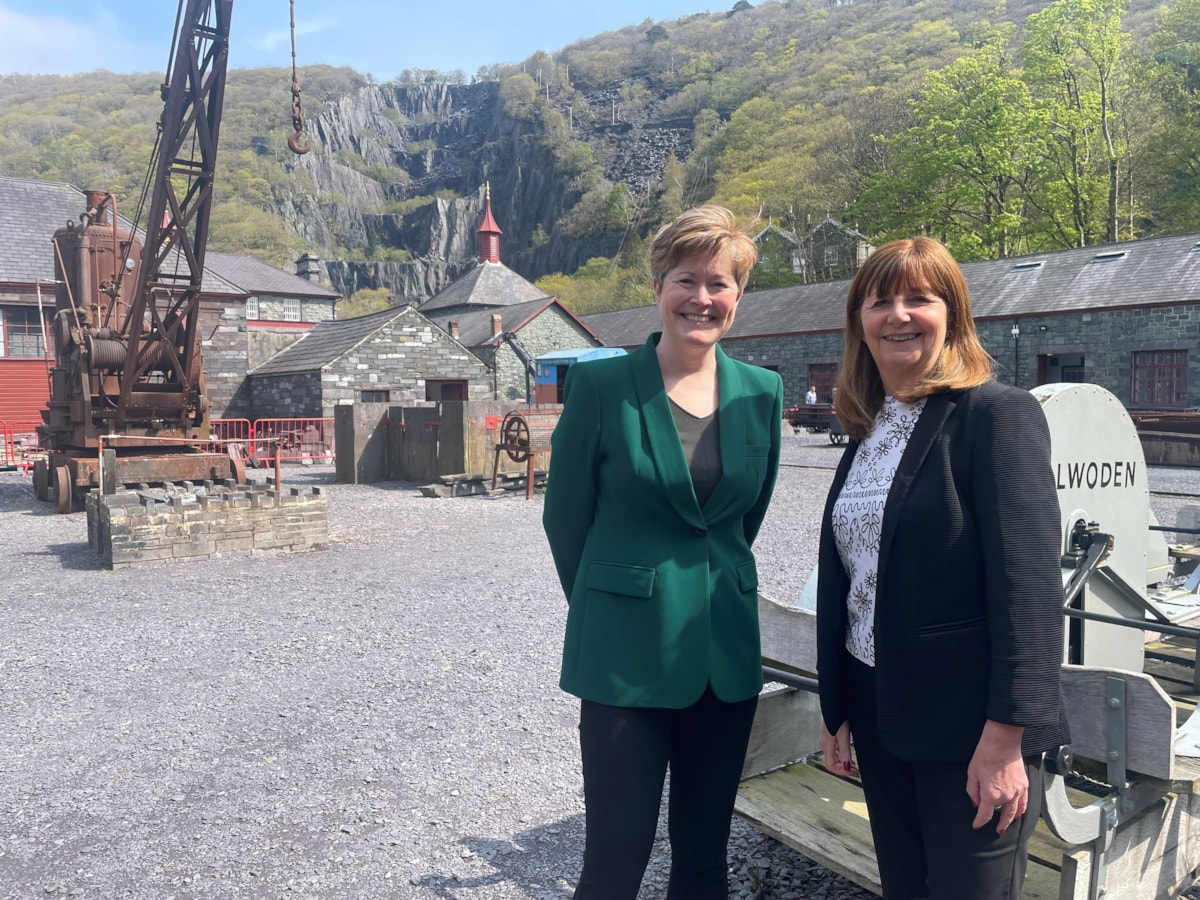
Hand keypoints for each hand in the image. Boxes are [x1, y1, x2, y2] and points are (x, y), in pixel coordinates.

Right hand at [819, 720, 857, 775]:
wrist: (835, 703)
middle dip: (844, 769)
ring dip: (844, 763)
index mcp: (827, 745)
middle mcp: (825, 743)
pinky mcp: (830, 735)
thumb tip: (846, 767)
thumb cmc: (838, 716)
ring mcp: (827, 740)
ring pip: (834, 757)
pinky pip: (835, 750)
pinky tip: (849, 756)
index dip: (842, 772)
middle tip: (856, 772)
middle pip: (832, 763)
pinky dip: (842, 756)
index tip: (853, 773)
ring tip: (854, 766)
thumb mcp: (843, 736)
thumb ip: (845, 752)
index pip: (831, 766)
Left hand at [966, 720, 1026, 834]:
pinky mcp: (1025, 784)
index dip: (979, 822)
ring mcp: (1018, 792)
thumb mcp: (972, 773)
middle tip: (998, 832)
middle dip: (1000, 825)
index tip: (976, 826)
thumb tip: (975, 803)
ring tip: (1009, 824)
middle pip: (1004, 817)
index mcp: (991, 796)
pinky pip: (1025, 802)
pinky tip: (1020, 812)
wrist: (1002, 742)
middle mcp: (1007, 797)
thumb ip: (972, 791)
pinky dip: (1022, 810)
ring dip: (1012, 820)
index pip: (985, 815)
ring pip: (1016, 812)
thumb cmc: (985, 755)